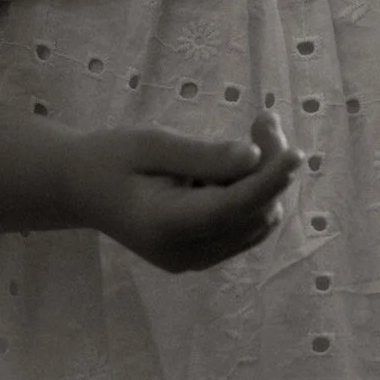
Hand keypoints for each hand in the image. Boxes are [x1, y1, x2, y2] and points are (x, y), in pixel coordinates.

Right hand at [62, 110, 302, 273]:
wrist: (82, 189)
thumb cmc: (112, 158)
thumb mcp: (152, 145)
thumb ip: (202, 155)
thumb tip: (253, 158)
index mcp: (165, 226)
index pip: (230, 208)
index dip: (268, 182)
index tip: (296, 154)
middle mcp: (185, 253)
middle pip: (251, 214)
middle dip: (269, 168)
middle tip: (264, 119)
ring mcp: (194, 261)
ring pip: (256, 222)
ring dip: (266, 180)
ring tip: (254, 133)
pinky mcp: (202, 256)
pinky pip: (245, 227)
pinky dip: (253, 194)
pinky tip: (236, 165)